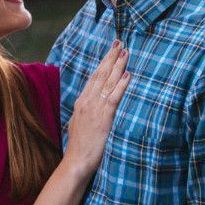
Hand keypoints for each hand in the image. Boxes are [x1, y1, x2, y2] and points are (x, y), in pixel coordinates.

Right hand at [63, 43, 129, 178]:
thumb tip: (91, 105)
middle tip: (120, 42)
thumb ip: (85, 112)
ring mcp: (94, 108)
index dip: (103, 63)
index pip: (94, 77)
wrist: (75, 162)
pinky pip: (114, 97)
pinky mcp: (103, 117)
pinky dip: (121, 85)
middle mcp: (87, 101)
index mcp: (81, 102)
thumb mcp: (79, 124)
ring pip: (107, 82)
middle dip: (111, 57)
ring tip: (126, 52)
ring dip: (118, 66)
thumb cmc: (79, 147)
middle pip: (100, 74)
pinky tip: (128, 75)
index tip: (111, 51)